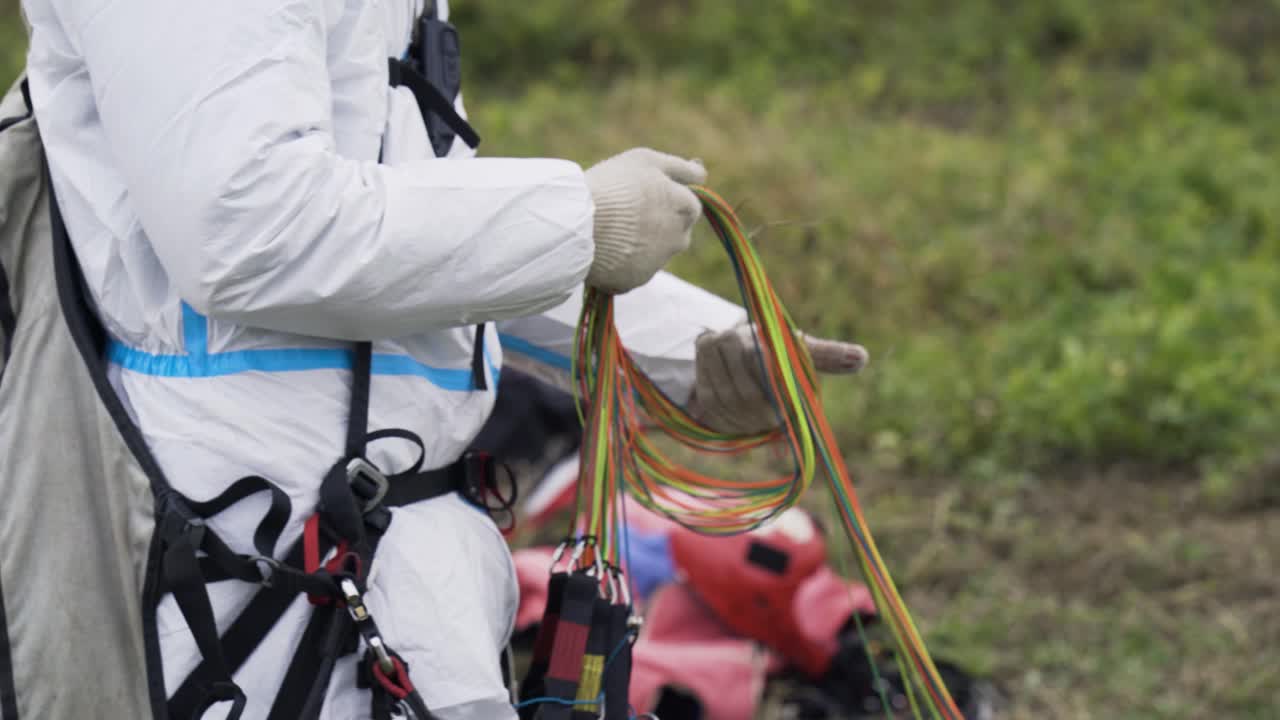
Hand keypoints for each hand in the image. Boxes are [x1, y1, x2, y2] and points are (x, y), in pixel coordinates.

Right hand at [584, 148, 705, 293]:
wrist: (578, 222)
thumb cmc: (613, 184)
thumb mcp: (647, 161)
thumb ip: (680, 168)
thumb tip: (702, 172)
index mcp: (685, 208)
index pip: (690, 206)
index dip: (668, 200)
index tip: (644, 196)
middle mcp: (678, 239)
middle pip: (676, 234)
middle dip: (659, 226)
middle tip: (626, 214)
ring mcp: (657, 262)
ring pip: (653, 254)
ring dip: (639, 245)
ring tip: (608, 230)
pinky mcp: (635, 280)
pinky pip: (631, 271)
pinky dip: (621, 263)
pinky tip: (602, 249)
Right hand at [686, 322, 868, 433]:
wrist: (740, 350)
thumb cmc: (780, 352)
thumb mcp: (802, 351)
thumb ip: (828, 354)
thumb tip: (862, 357)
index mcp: (751, 332)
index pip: (762, 369)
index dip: (776, 395)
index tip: (788, 408)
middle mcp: (723, 341)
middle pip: (742, 390)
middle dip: (761, 412)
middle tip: (775, 423)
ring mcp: (705, 361)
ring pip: (724, 401)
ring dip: (745, 421)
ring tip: (763, 427)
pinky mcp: (696, 381)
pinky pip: (711, 411)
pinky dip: (730, 424)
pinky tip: (745, 428)